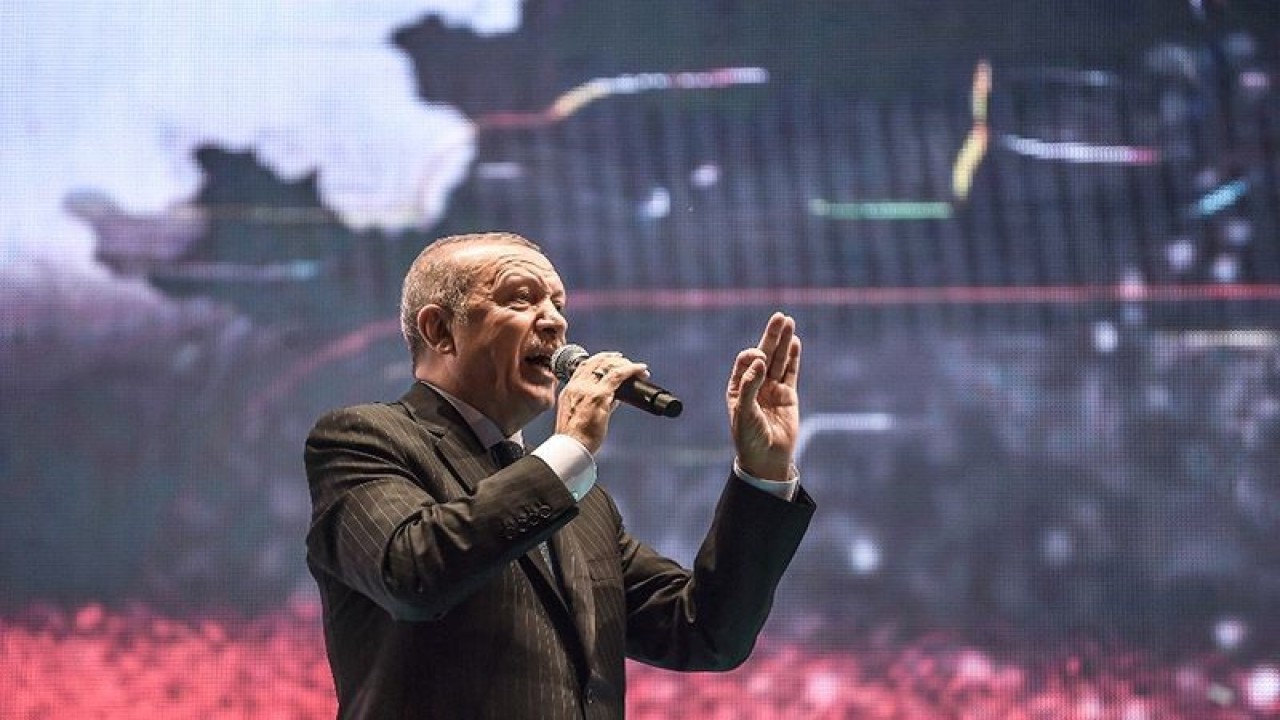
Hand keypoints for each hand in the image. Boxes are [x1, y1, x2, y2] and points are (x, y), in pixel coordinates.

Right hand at [554, 351, 647, 453]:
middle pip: (596, 362)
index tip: (611, 359)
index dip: (599, 359)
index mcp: (569, 390)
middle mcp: (576, 386)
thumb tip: (615, 399)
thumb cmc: (577, 437)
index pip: (584, 366)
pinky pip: (618, 375)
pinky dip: (631, 369)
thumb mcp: (581, 415)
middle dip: (613, 359)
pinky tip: (641, 369)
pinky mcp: (599, 396)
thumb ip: (598, 403)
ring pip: (607, 365)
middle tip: (626, 362)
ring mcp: (587, 390)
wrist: (571, 447)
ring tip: (637, 368)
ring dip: (624, 364)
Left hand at [727, 312, 801, 480]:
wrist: (766, 460)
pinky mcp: (788, 396)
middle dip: (771, 336)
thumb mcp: (744, 412)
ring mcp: (772, 389)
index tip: (759, 361)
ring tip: (790, 322)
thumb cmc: (749, 438)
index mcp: (738, 387)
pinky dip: (794, 358)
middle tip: (779, 317)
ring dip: (784, 342)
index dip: (752, 356)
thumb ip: (750, 385)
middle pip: (764, 354)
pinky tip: (796, 343)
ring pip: (779, 360)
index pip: (745, 362)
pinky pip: (791, 373)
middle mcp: (755, 385)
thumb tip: (759, 360)